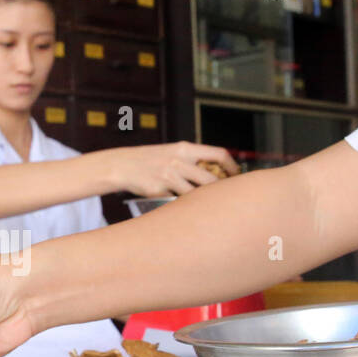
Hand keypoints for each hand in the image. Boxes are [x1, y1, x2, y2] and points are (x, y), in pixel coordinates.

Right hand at [109, 141, 238, 196]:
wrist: (121, 165)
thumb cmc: (149, 161)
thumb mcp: (172, 152)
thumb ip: (191, 160)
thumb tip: (215, 173)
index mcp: (185, 148)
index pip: (218, 154)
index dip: (232, 167)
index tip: (236, 176)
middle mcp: (178, 160)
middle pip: (211, 180)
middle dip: (219, 192)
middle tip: (224, 199)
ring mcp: (168, 176)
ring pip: (195, 194)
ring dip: (201, 202)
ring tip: (204, 208)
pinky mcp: (159, 190)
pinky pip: (177, 201)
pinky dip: (181, 206)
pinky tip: (181, 208)